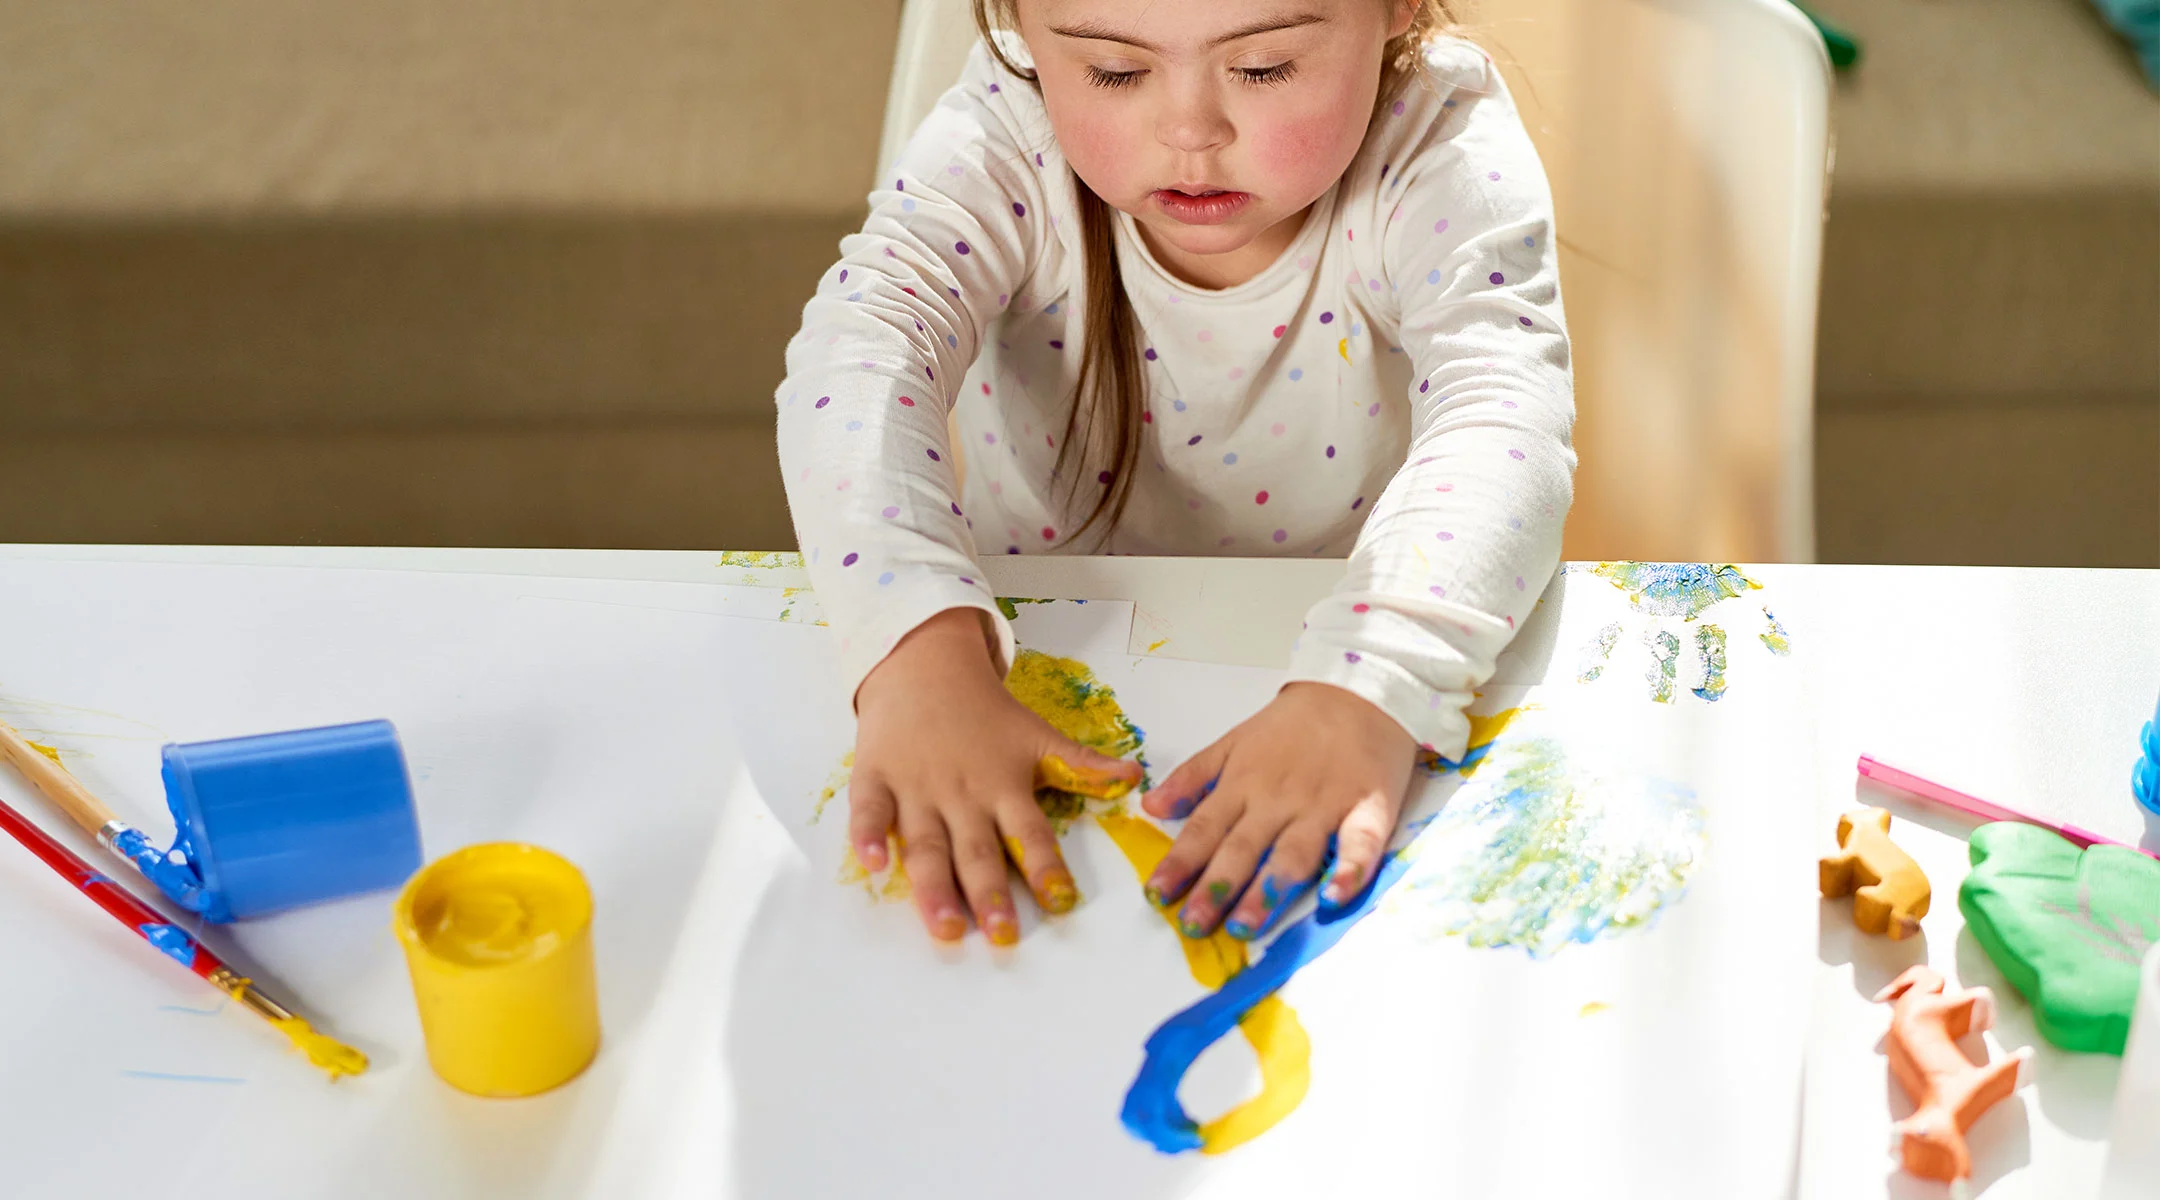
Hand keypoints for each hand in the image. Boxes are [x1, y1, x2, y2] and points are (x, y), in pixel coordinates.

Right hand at [852, 608, 1142, 945]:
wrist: (923, 665)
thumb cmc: (985, 712)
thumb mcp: (1036, 736)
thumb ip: (1081, 764)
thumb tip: (1136, 778)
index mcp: (1003, 784)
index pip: (1030, 832)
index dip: (1046, 867)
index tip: (1061, 902)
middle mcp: (962, 792)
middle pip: (977, 849)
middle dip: (990, 893)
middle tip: (1003, 935)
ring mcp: (916, 787)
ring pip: (926, 843)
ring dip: (935, 887)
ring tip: (946, 927)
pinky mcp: (875, 777)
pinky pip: (869, 810)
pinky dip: (868, 836)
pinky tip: (874, 865)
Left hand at [1140, 682, 1417, 938]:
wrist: (1361, 691)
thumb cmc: (1294, 725)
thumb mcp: (1235, 741)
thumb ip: (1194, 776)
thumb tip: (1150, 807)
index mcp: (1244, 783)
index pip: (1205, 828)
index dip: (1180, 863)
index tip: (1156, 895)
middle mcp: (1279, 799)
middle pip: (1243, 848)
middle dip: (1215, 888)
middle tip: (1191, 925)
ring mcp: (1325, 805)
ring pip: (1293, 854)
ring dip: (1268, 891)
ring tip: (1244, 926)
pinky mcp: (1370, 808)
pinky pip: (1360, 844)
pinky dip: (1349, 871)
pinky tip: (1334, 898)